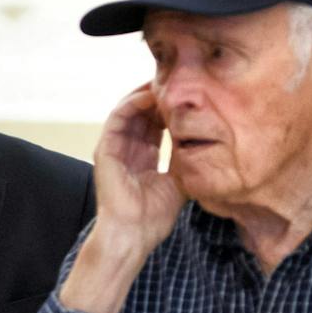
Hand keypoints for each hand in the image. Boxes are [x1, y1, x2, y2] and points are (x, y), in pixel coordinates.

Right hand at [59, 84, 186, 312]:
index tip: (193, 94)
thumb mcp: (179, 180)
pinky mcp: (105, 149)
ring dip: (147, 94)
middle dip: (161, 95)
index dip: (173, 108)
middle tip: (181, 79)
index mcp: (143, 157)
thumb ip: (186, 158)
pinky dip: (133, 103)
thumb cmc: (154, 216)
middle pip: (144, 113)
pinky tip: (151, 95)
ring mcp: (114, 148)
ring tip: (167, 81)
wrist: (133, 233)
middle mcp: (127, 149)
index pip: (157, 124)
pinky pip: (118, 117)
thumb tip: (206, 139)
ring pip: (130, 110)